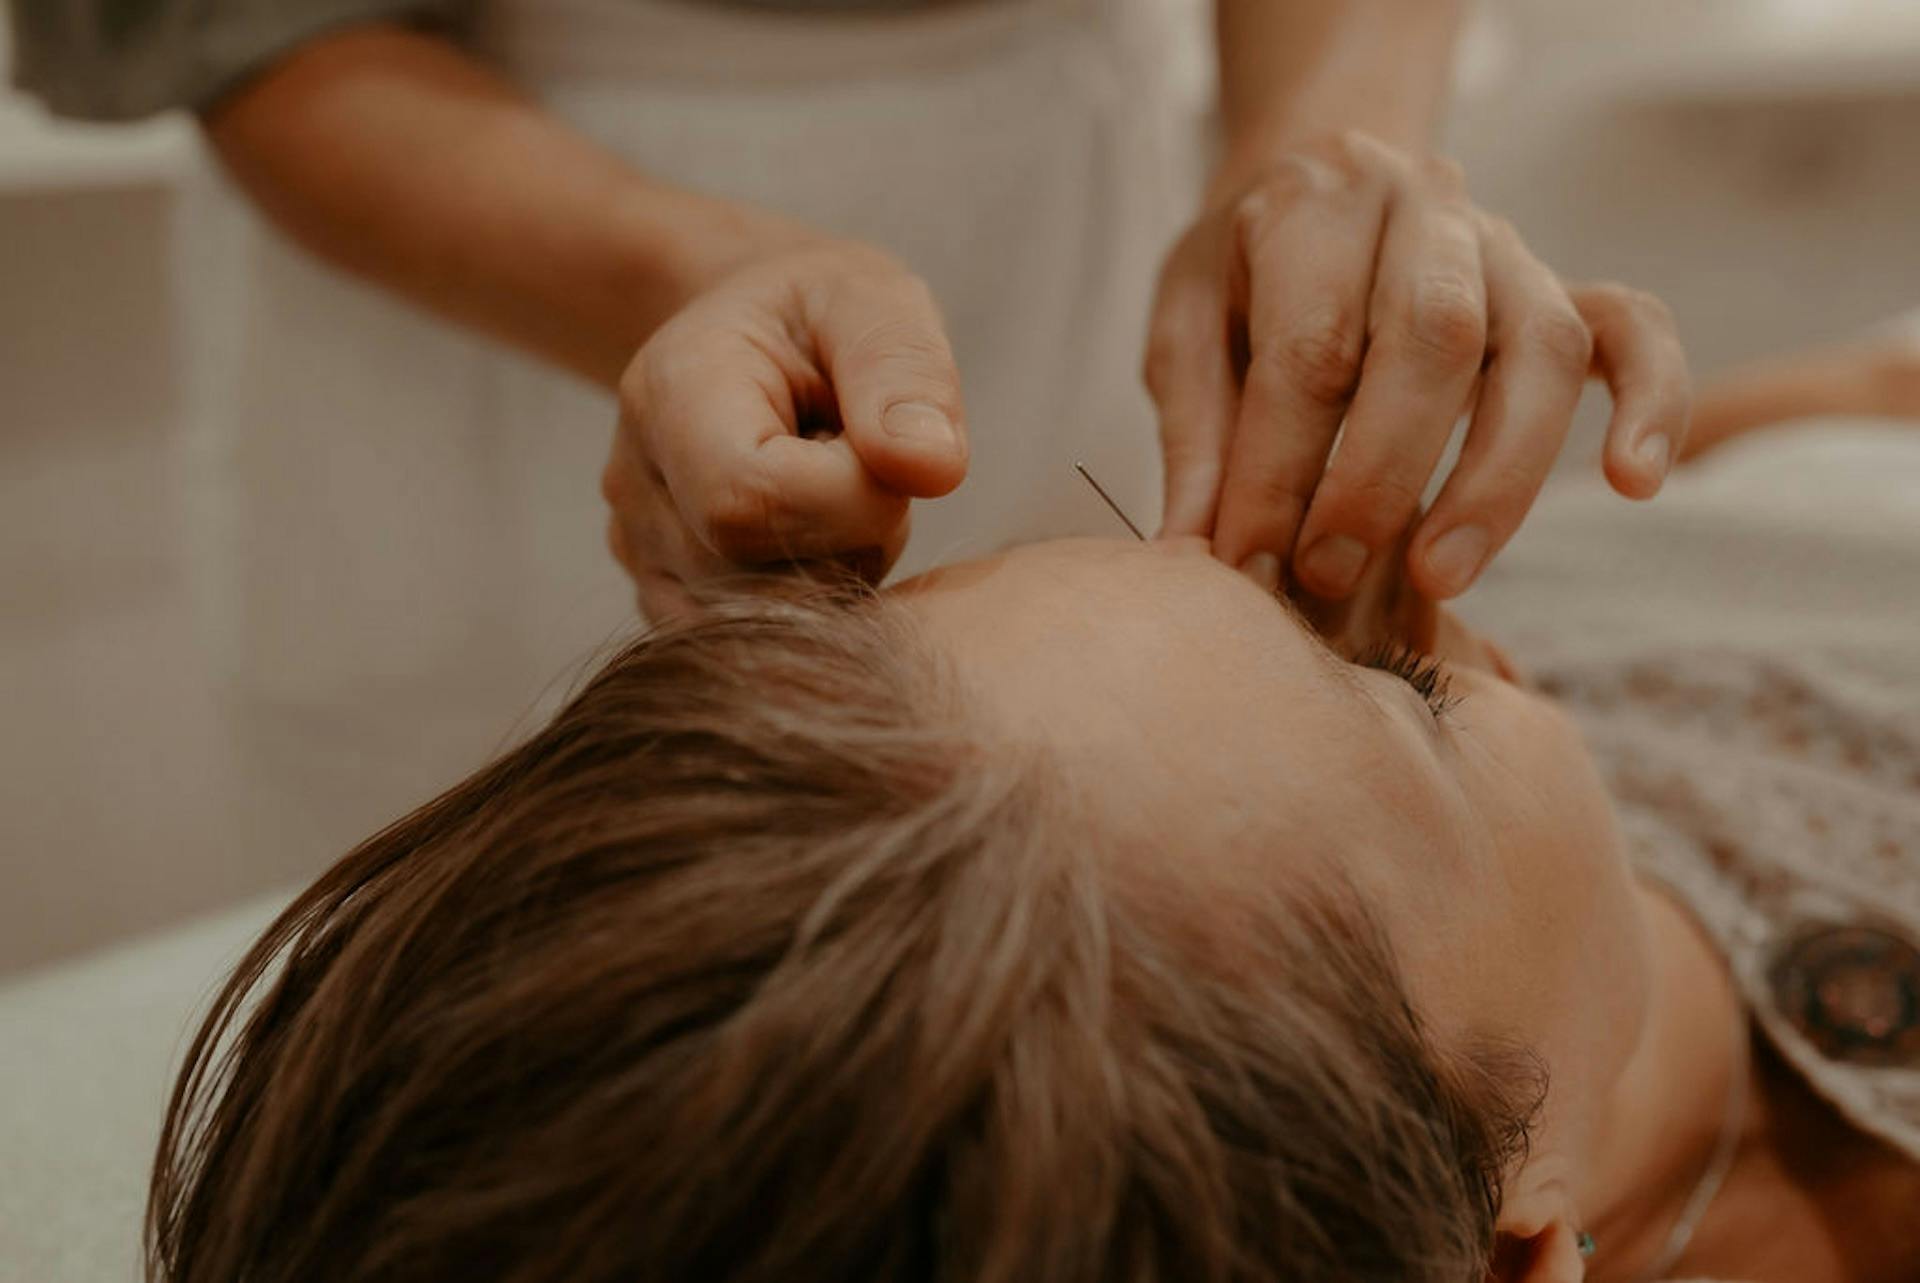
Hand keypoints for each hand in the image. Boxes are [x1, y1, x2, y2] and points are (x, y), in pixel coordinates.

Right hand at [603, 241, 968, 618]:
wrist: (757, 343)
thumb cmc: (822, 315)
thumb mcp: (875, 301)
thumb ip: (906, 373)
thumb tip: (934, 470)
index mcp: (670, 392)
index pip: (749, 501)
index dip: (853, 499)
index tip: (890, 449)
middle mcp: (636, 486)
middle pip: (764, 574)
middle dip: (855, 535)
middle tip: (869, 465)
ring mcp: (641, 555)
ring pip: (770, 620)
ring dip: (840, 567)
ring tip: (838, 490)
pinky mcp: (668, 603)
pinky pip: (761, 639)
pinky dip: (815, 596)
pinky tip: (815, 532)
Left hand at [1145, 129, 1690, 600]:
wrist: (1317, 173)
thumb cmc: (1243, 270)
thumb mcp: (1186, 324)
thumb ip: (1196, 428)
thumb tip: (1191, 547)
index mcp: (1317, 205)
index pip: (1309, 346)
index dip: (1275, 468)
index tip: (1245, 564)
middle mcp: (1427, 209)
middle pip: (1433, 339)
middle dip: (1380, 475)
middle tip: (1328, 575)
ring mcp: (1509, 245)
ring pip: (1541, 347)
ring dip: (1497, 476)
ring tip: (1440, 577)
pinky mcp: (1566, 285)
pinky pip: (1635, 331)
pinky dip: (1652, 402)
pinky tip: (1635, 483)